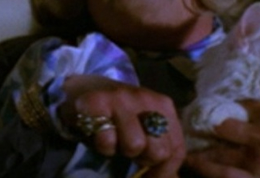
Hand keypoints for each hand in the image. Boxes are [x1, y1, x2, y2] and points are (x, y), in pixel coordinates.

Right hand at [58, 74, 184, 177]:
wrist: (82, 89)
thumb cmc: (117, 115)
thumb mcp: (144, 127)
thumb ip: (161, 147)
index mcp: (163, 105)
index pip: (177, 149)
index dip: (164, 170)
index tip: (149, 173)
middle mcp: (146, 98)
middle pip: (159, 151)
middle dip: (143, 159)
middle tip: (129, 150)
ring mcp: (121, 98)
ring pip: (134, 145)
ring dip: (121, 151)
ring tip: (115, 140)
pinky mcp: (96, 102)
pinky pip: (107, 141)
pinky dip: (102, 146)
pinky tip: (98, 134)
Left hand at [184, 100, 259, 177]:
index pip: (243, 105)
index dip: (232, 107)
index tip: (226, 109)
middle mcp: (259, 138)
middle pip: (222, 128)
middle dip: (210, 129)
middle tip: (198, 130)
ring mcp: (255, 163)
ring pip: (217, 158)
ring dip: (202, 158)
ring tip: (191, 157)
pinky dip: (214, 176)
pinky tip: (204, 174)